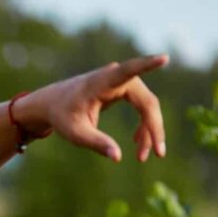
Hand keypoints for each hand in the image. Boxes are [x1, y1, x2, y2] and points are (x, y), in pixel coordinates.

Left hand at [19, 54, 168, 161]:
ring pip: (148, 106)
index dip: (148, 65)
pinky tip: (137, 143)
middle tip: (158, 154)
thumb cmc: (62, 115)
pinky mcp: (126, 89)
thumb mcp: (75, 132)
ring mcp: (124, 82)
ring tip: (142, 157)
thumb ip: (96, 143)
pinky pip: (143, 107)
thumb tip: (118, 157)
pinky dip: (143, 126)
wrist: (53, 103)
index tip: (164, 58)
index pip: (129, 71)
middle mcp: (117, 77)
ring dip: (149, 131)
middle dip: (154, 128)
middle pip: (147, 102)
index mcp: (102, 82)